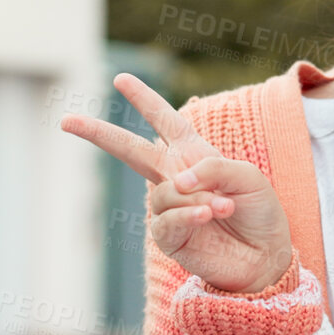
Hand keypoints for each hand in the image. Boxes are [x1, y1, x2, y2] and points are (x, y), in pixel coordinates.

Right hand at [59, 73, 292, 293]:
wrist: (267, 255)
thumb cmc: (260, 212)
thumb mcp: (247, 177)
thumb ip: (213, 168)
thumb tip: (176, 181)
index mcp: (193, 154)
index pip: (165, 121)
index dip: (145, 99)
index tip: (120, 79)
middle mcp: (175, 177)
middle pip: (131, 150)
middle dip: (100, 134)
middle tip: (66, 120)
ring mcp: (169, 207)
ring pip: (164, 193)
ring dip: (196, 198)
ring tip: (224, 207)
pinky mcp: (169, 237)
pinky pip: (167, 220)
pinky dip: (188, 215)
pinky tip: (207, 216)